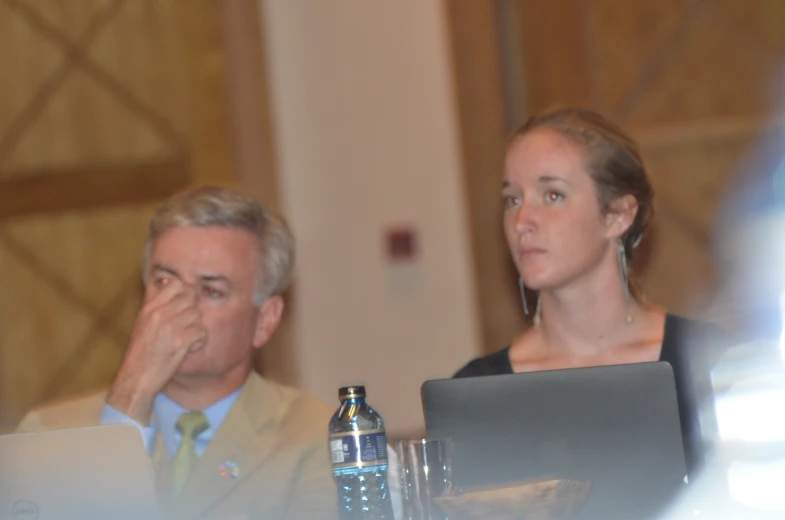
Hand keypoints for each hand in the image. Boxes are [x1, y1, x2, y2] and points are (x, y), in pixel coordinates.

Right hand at [106, 278, 206, 424]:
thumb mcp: (141, 323)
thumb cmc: (139, 354)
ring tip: (188, 339)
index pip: (177, 284)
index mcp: (149, 308)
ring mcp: (170, 326)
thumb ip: (154, 305)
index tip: (185, 305)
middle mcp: (159, 314)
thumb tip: (164, 286)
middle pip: (191, 298)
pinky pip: (202, 331)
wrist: (135, 378)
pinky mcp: (180, 341)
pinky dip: (200, 341)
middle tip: (188, 325)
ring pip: (198, 315)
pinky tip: (191, 348)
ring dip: (197, 328)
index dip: (186, 292)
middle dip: (193, 312)